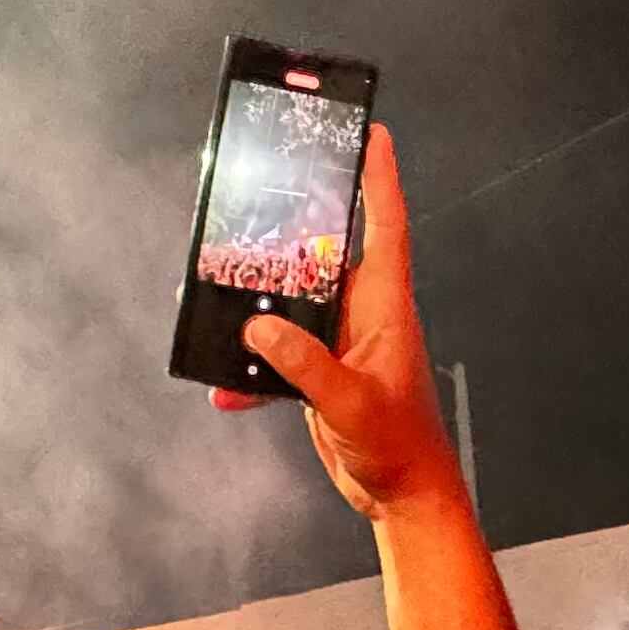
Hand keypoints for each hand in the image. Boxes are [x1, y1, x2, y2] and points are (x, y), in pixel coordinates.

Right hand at [215, 128, 462, 521]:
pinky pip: (280, 354)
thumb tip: (259, 328)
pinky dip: (252, 369)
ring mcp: (341, 342)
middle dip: (301, 223)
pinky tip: (226, 386)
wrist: (402, 495)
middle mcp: (364, 314)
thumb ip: (304, 364)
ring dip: (263, 304)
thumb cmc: (399, 446)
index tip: (372, 134)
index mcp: (384, 307)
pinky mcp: (321, 372)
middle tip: (270, 188)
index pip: (385, 228)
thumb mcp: (350, 401)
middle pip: (329, 253)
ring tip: (226, 290)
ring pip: (296, 302)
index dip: (379, 180)